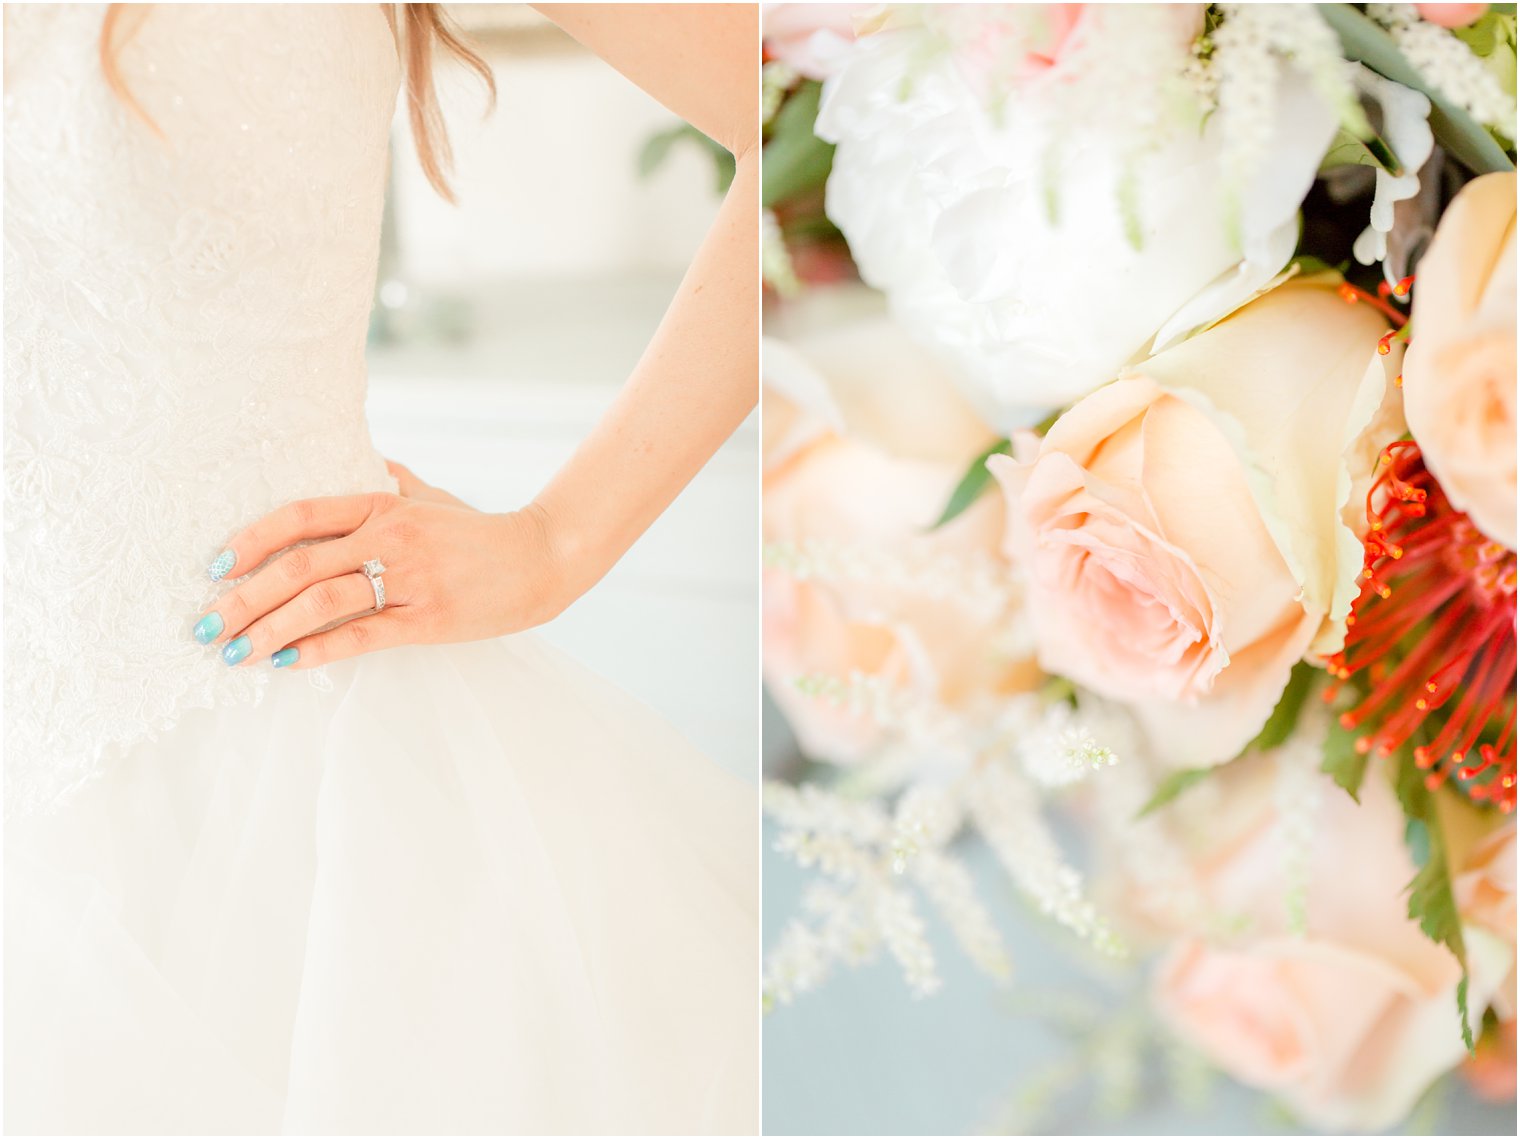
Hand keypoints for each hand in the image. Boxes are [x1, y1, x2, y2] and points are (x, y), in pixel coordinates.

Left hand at [192, 461, 569, 669]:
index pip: (302, 515)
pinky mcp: (428, 619)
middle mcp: (391, 537)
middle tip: (207, 625)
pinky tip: (287, 664)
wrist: (542, 557)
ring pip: (322, 603)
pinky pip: (362, 636)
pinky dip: (318, 651)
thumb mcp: (432, 496)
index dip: (253, 540)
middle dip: (243, 598)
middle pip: (299, 565)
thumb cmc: (480, 532)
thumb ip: (391, 479)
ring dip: (269, 630)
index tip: (216, 567)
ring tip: (235, 654)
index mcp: (384, 504)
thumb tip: (358, 457)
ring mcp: (410, 579)